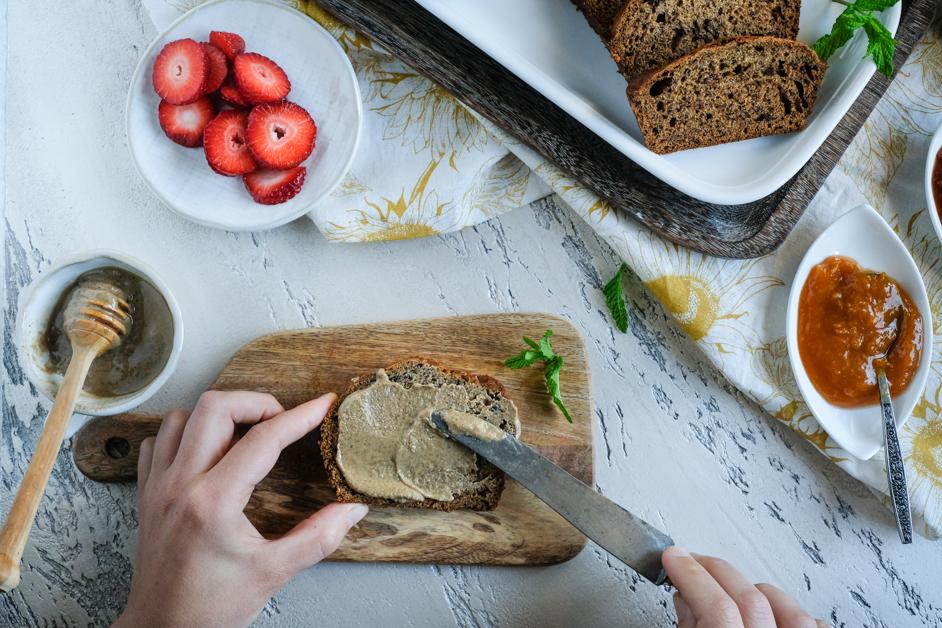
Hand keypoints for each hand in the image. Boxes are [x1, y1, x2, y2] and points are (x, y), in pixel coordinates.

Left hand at [114, 391, 367, 627]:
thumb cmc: (211, 608)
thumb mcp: (273, 573)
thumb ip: (318, 537)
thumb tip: (353, 510)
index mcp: (214, 502)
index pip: (264, 440)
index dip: (300, 417)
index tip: (322, 405)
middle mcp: (181, 485)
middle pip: (215, 407)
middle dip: (256, 403)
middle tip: (281, 419)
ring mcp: (158, 486)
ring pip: (181, 417)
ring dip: (217, 415)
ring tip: (245, 432)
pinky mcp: (145, 494)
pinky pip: (157, 442)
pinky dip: (183, 434)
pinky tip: (205, 450)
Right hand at [662, 546, 826, 627]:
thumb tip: (685, 600)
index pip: (716, 607)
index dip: (691, 575)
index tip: (673, 557)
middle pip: (749, 599)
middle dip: (714, 571)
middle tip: (689, 560)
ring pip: (784, 606)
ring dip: (752, 587)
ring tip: (728, 586)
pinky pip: (812, 624)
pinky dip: (791, 610)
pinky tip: (775, 607)